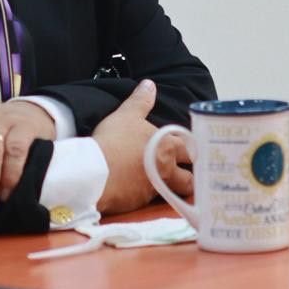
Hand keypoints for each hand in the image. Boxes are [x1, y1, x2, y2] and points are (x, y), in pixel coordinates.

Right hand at [92, 80, 192, 214]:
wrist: (95, 171)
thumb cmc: (114, 140)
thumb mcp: (126, 115)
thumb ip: (141, 101)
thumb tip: (150, 84)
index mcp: (167, 146)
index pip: (190, 148)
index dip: (192, 150)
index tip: (192, 151)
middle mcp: (166, 169)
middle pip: (189, 178)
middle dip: (191, 176)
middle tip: (187, 173)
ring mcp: (155, 189)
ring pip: (173, 192)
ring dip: (172, 189)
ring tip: (165, 186)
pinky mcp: (140, 204)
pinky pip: (149, 202)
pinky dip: (146, 196)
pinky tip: (137, 192)